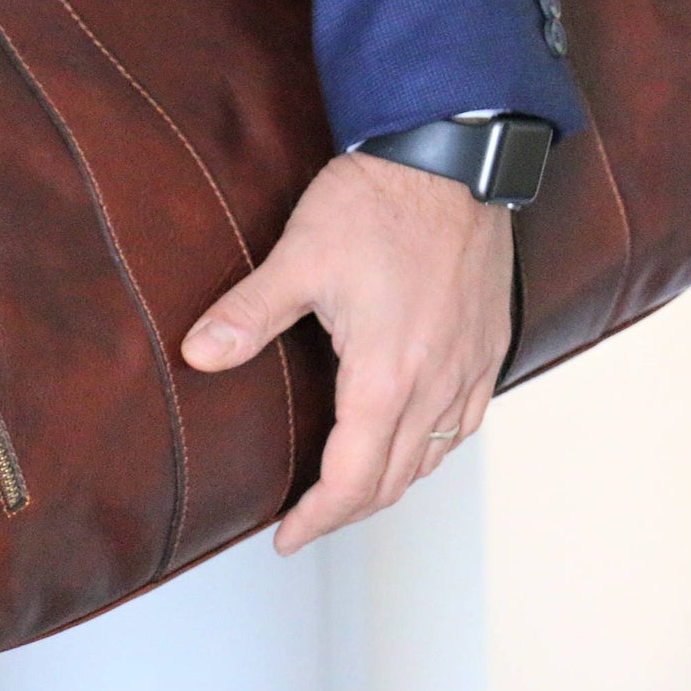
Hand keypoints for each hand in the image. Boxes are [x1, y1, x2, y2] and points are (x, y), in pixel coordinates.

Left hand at [180, 152, 513, 554]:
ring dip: (392, 482)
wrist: (453, 154)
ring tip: (350, 488)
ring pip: (434, 455)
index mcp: (386, 375)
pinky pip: (466, 421)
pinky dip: (434, 446)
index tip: (287, 536)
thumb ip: (249, 313)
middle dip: (347, 510)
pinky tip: (412, 438)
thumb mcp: (301, 256)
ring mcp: (471, 366)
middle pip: (395, 480)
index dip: (317, 517)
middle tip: (308, 519)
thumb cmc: (380, 201)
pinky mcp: (491, 344)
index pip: (353, 480)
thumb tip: (199, 355)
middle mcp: (437, 382)